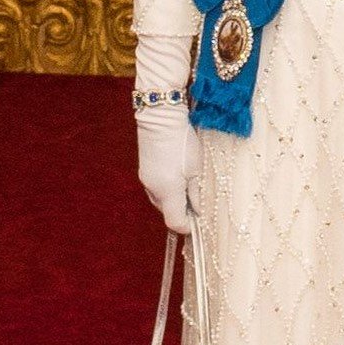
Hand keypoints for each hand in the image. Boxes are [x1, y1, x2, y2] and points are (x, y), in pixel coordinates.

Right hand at [137, 105, 196, 234]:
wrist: (160, 118)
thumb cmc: (182, 142)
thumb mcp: (196, 169)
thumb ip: (196, 193)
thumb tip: (199, 211)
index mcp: (168, 192)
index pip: (175, 223)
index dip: (188, 227)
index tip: (199, 222)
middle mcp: (153, 190)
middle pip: (168, 212)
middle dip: (182, 211)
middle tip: (197, 200)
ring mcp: (146, 180)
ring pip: (161, 200)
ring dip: (174, 199)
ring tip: (188, 183)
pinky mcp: (144, 171)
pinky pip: (156, 189)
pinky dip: (167, 189)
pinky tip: (177, 174)